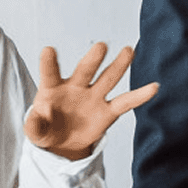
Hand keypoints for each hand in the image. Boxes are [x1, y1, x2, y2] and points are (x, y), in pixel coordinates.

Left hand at [25, 42, 159, 159]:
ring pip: (107, 78)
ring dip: (118, 65)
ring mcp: (93, 97)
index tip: (48, 49)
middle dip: (93, 59)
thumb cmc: (45, 129)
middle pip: (85, 70)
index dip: (49, 62)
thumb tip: (35, 119)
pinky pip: (125, 102)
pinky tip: (154, 87)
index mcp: (52, 88)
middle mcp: (75, 87)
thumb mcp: (35, 130)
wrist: (62, 141)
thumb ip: (34, 124)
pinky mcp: (107, 111)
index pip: (50, 72)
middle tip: (101, 46)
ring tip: (128, 50)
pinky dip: (140, 96)